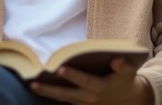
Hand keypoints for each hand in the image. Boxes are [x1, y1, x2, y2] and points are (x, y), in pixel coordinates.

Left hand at [30, 58, 153, 104]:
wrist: (128, 101)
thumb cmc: (125, 82)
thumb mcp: (129, 73)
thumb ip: (123, 67)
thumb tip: (116, 60)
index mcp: (100, 87)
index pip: (84, 81)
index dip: (72, 75)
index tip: (60, 68)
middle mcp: (89, 97)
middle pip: (66, 94)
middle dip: (49, 89)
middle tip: (33, 84)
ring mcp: (83, 103)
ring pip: (63, 99)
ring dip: (47, 93)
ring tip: (32, 86)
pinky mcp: (80, 104)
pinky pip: (64, 100)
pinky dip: (52, 95)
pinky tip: (40, 88)